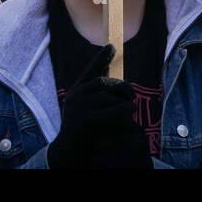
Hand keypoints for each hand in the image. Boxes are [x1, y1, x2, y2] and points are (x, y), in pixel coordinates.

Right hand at [48, 45, 149, 168]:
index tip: (112, 46)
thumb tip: (116, 86)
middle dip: (121, 89)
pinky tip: (129, 117)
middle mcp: (74, 97)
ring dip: (123, 105)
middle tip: (132, 98)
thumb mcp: (88, 113)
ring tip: (130, 113)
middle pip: (104, 83)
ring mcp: (78, 108)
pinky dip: (123, 113)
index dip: (101, 58)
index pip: (91, 71)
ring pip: (108, 97)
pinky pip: (111, 111)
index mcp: (76, 92)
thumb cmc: (82, 136)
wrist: (68, 156)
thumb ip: (98, 99)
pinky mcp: (84, 121)